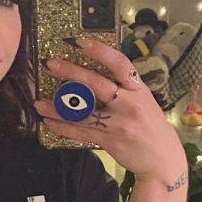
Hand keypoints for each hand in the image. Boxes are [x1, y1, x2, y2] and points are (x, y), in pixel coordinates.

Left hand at [33, 37, 186, 183]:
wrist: (162, 160)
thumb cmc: (150, 128)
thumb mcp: (144, 102)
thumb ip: (124, 89)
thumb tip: (94, 76)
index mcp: (138, 90)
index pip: (120, 64)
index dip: (100, 51)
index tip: (80, 42)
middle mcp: (129, 104)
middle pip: (97, 84)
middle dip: (71, 72)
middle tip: (51, 64)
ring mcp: (119, 123)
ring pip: (83, 112)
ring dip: (58, 107)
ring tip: (39, 103)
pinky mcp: (110, 141)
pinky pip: (82, 132)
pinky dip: (63, 127)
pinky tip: (49, 122)